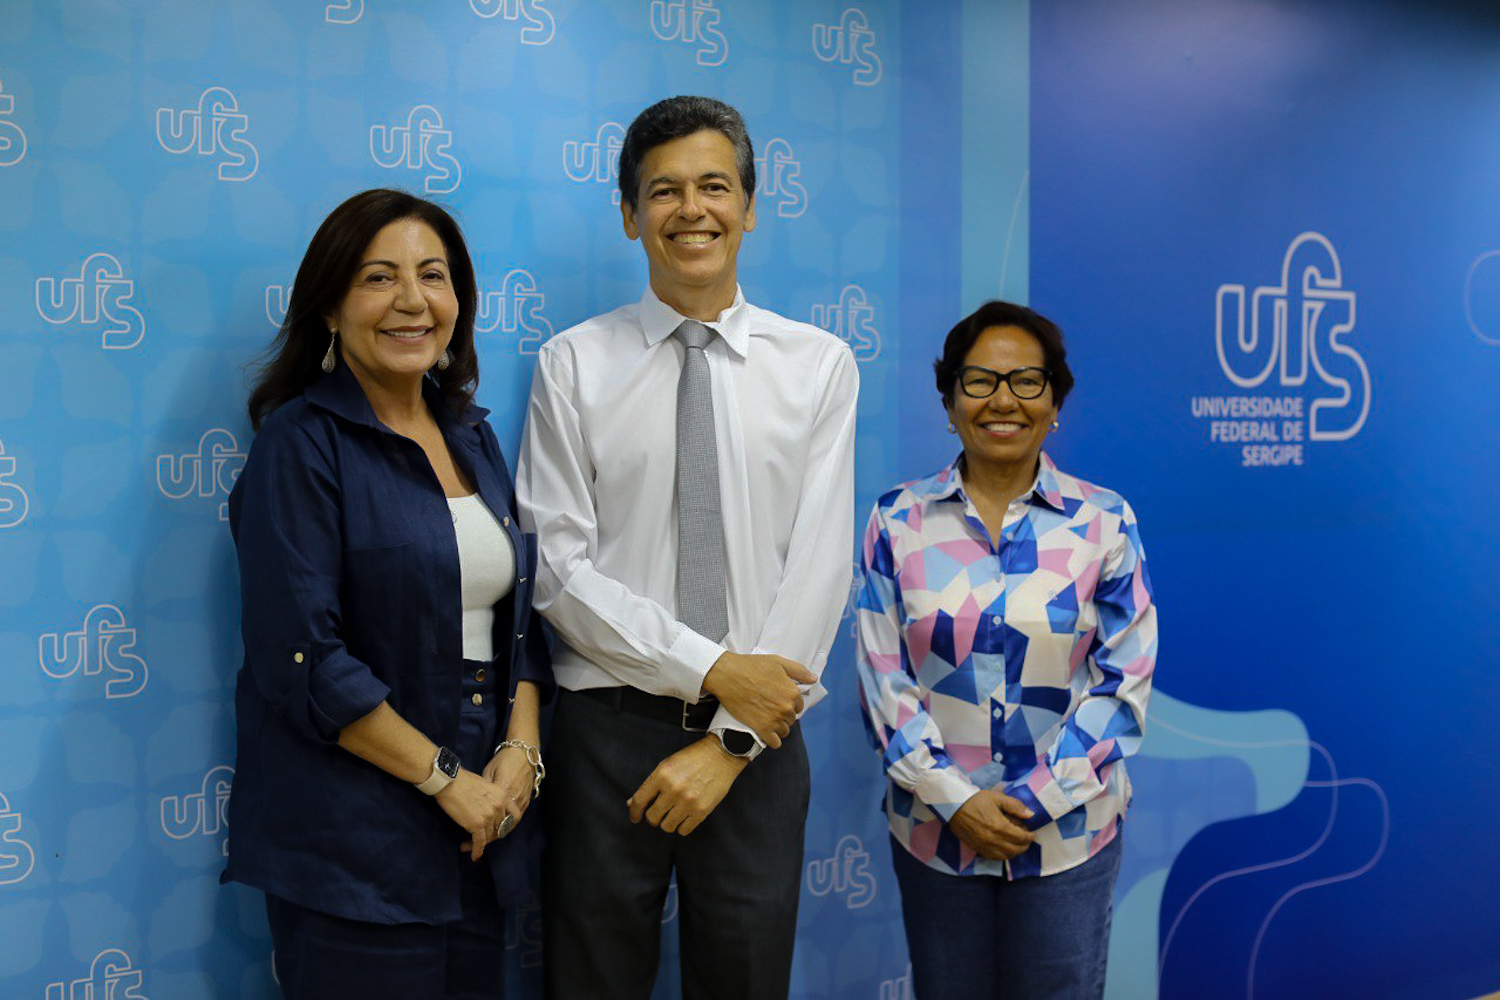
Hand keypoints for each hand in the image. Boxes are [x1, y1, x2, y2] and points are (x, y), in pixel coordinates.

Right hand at [435, 769, 512, 861]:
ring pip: (489, 836)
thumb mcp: (485, 785)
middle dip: (490, 835)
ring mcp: (488, 816)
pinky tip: (474, 856)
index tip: (498, 831)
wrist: (449, 781)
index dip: (507, 826)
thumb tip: (488, 810)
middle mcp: (499, 806)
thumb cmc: (462, 781)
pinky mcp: (476, 824)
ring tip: (470, 847)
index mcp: (503, 795)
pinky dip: (476, 850)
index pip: (513, 816)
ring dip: (480, 844)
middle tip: (480, 840)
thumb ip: (492, 798)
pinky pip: (479, 842)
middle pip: (499, 828)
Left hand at [480, 744, 536, 836]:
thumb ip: (484, 789)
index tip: (468, 841)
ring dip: (497, 833)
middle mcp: (512, 800)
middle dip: (486, 838)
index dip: (478, 834)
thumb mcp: (489, 772)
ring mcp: (521, 800)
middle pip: (499, 827)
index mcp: (501, 793)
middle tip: (474, 844)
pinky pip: (517, 818)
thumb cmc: (504, 760)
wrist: (523, 753)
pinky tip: (499, 828)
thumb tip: (473, 803)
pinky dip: (507, 825)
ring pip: (509, 825)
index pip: (489, 821)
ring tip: (485, 839)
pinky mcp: (526, 800)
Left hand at [627, 737, 747, 836]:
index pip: (640, 801)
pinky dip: (681, 826)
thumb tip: (631, 803)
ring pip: (667, 826)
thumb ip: (649, 785)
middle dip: (652, 817)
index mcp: (662, 775)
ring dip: (667, 823)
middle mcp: (673, 790)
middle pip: (652, 817)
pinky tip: (684, 817)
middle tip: (658, 813)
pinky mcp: (702, 810)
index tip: (635, 817)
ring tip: (672, 814)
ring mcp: (688, 801)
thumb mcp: (667, 765)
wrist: (721, 755)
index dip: (634, 812)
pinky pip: (684, 830)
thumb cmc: (692, 759)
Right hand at [701, 652, 815, 748]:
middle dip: (784, 715)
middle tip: (771, 708)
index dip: (790, 703)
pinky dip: (773, 740)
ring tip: (768, 720)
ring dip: (779, 727)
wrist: (729, 676)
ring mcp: (774, 720)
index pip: (799, 705)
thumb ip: (799, 671)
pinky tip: (768, 734)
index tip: (780, 700)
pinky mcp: (761, 728)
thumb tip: (813, 679)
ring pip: (784, 731)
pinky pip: (774, 742)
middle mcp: (786, 708)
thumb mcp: (779, 662)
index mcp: (792, 693)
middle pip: (791, 718)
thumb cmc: (752, 666)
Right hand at [948, 790, 1036, 860]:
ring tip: (1017, 846)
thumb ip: (1015, 806)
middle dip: (1024, 845)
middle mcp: (994, 840)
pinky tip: (1004, 850)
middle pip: (1016, 849)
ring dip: (1015, 852)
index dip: (1030, 836)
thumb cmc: (976, 800)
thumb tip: (1030, 814)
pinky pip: (994, 858)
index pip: (1022, 837)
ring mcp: (985, 846)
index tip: (1032, 833)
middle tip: (1026, 839)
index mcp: (1000, 826)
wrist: (954, 806)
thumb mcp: (997, 798)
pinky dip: (1003, 856)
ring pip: (1006, 856)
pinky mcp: (977, 849)